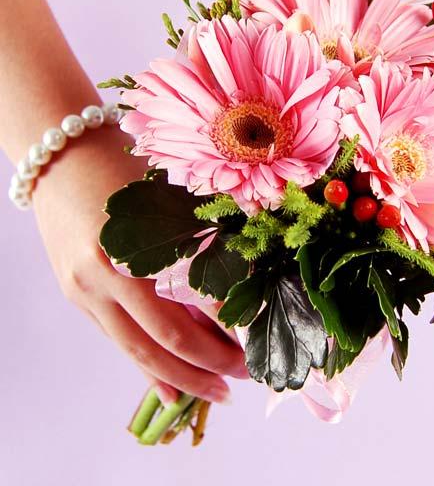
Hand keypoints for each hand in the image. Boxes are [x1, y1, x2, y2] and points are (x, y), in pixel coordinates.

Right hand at [32, 126, 247, 403]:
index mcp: (135, 241)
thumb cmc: (122, 165)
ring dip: (182, 376)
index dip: (228, 324)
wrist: (60, 155)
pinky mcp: (77, 297)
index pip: (193, 298)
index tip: (258, 338)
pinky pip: (118, 342)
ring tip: (219, 390)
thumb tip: (243, 281)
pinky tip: (172, 393)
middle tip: (246, 374)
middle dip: (210, 363)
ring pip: (139, 349)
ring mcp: (85, 290)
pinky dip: (147, 370)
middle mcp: (106, 273)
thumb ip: (198, 239)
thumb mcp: (166, 197)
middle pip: (165, 336)